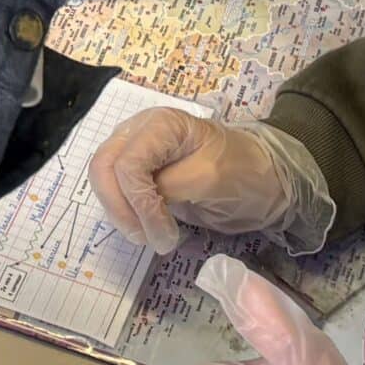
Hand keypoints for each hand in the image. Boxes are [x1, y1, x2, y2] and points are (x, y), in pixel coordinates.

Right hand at [89, 113, 326, 254]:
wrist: (262, 179)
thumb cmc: (243, 173)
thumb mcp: (210, 178)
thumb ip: (169, 186)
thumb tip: (140, 202)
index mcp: (160, 125)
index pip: (127, 164)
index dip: (138, 203)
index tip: (162, 236)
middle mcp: (139, 132)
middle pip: (103, 168)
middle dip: (120, 208)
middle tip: (147, 239)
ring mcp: (135, 150)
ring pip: (103, 181)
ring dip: (120, 213)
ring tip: (151, 236)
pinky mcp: (137, 172)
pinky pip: (114, 190)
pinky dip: (124, 213)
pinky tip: (147, 227)